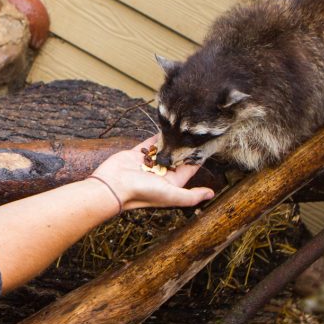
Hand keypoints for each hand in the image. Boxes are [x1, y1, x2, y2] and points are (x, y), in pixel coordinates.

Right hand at [91, 134, 213, 210]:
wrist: (113, 186)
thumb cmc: (142, 192)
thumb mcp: (171, 196)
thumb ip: (191, 196)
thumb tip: (211, 194)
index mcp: (170, 183)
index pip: (187, 168)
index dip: (196, 158)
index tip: (207, 144)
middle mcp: (160, 173)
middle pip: (176, 157)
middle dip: (185, 146)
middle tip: (196, 131)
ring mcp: (148, 163)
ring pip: (163, 149)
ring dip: (171, 140)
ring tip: (183, 127)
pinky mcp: (136, 155)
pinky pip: (148, 144)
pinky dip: (155, 137)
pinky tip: (164, 128)